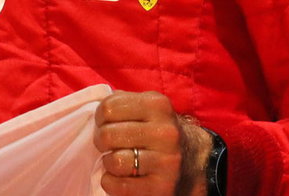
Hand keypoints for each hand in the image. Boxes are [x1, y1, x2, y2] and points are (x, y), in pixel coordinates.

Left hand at [93, 91, 210, 195]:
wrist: (193, 160)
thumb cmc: (156, 130)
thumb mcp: (146, 107)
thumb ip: (121, 101)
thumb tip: (95, 107)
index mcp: (157, 105)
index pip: (108, 108)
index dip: (100, 118)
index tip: (107, 124)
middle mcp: (166, 133)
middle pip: (107, 135)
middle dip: (101, 142)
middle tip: (109, 145)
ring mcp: (167, 162)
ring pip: (114, 161)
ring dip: (109, 163)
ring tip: (118, 160)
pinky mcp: (162, 187)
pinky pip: (119, 185)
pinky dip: (111, 182)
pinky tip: (120, 176)